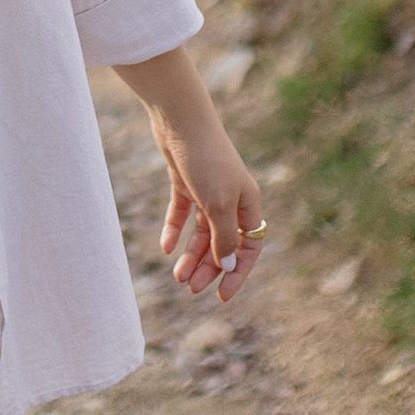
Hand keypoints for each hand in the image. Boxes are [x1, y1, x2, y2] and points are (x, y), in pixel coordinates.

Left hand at [150, 108, 265, 301]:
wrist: (179, 118)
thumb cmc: (205, 160)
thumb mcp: (218, 205)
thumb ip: (224, 238)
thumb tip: (230, 267)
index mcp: (248, 203)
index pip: (249, 247)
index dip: (238, 272)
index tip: (222, 295)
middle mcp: (230, 198)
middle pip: (222, 242)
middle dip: (209, 267)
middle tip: (189, 287)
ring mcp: (206, 189)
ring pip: (201, 231)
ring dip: (191, 254)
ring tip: (177, 276)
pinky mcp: (184, 181)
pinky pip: (181, 213)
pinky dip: (174, 230)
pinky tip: (165, 248)